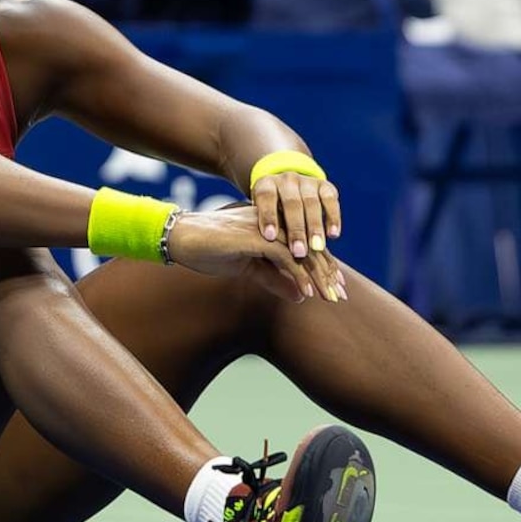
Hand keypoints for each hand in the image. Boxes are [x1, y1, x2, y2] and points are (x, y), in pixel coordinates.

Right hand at [160, 202, 336, 303]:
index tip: (336, 287)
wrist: (181, 238)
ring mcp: (266, 228)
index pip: (305, 247)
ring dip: (318, 276)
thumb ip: (274, 278)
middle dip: (327, 273)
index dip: (322, 266)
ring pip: (302, 252)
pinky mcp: (256, 237)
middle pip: (309, 248)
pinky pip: (286, 257)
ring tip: (330, 297)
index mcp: (272, 227)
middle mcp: (273, 224)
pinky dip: (299, 275)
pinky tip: (307, 291)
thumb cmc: (210, 250)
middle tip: (340, 295)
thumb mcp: (249, 268)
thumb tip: (301, 296)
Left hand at [248, 157, 343, 278]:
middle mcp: (285, 180)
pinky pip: (330, 199)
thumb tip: (291, 293)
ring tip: (317, 249)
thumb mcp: (259, 226)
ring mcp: (306, 182)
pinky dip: (332, 217)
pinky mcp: (324, 186)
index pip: (265, 198)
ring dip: (315, 227)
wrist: (285, 187)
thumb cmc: (267, 219)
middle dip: (296, 229)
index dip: (267, 216)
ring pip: (311, 203)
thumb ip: (265, 249)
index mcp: (265, 186)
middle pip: (291, 204)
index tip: (270, 238)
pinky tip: (333, 235)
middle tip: (299, 252)